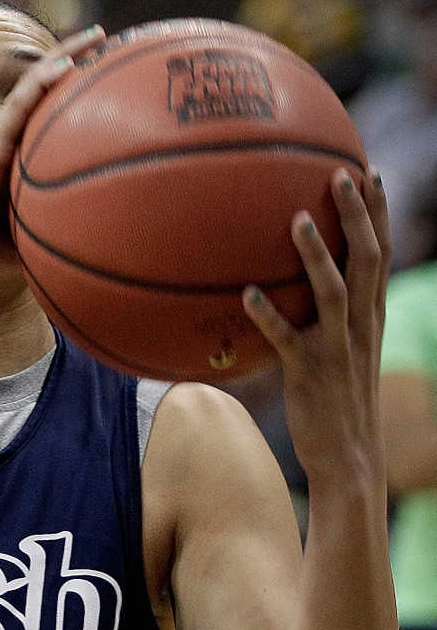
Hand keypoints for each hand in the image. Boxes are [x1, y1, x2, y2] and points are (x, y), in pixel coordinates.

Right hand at [0, 25, 106, 290]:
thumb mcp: (28, 243)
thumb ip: (57, 238)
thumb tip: (98, 253)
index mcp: (20, 160)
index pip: (54, 118)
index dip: (81, 96)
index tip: (115, 82)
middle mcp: (12, 140)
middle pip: (50, 91)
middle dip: (84, 62)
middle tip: (119, 46)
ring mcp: (1, 137)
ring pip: (38, 84)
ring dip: (68, 56)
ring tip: (100, 35)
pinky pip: (22, 102)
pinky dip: (45, 80)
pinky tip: (70, 63)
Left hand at [243, 168, 391, 485]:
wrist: (348, 457)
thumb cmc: (336, 402)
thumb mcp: (342, 353)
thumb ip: (325, 318)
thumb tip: (285, 285)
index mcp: (370, 317)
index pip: (382, 254)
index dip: (378, 213)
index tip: (370, 172)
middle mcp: (361, 326)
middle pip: (367, 260)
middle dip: (356, 215)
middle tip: (340, 173)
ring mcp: (338, 349)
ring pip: (333, 292)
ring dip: (316, 255)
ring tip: (296, 220)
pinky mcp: (309, 374)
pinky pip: (288, 341)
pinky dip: (269, 317)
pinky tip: (247, 295)